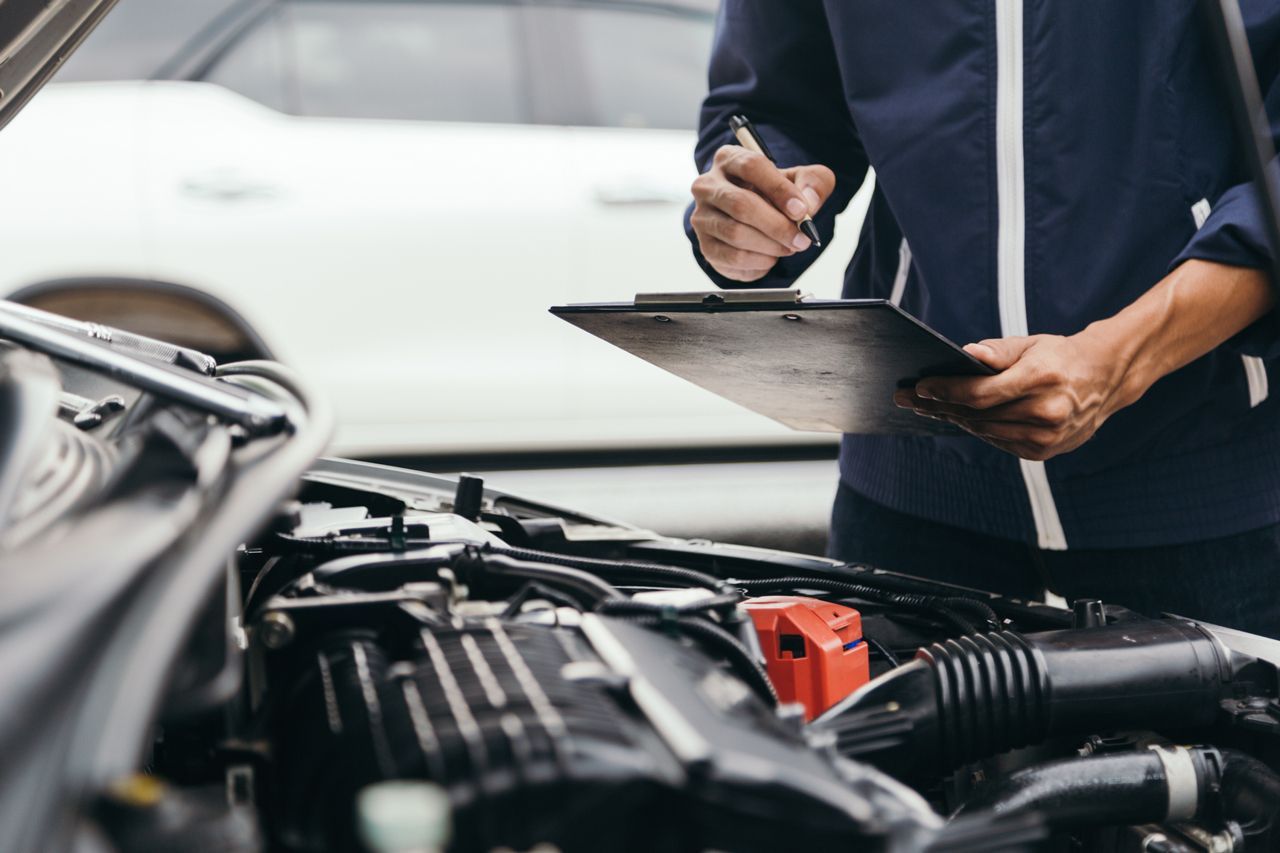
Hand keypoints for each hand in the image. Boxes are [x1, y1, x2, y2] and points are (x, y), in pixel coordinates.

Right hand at [690, 144, 834, 281]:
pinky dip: (759, 262)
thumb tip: (808, 204)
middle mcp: (708, 186)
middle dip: (777, 226)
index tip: (801, 210)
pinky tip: (771, 257)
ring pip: (736, 234)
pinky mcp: (705, 245)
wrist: (755, 219)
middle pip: (741, 204)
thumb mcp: (801, 180)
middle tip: (801, 239)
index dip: (779, 190)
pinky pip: (732, 258)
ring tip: (789, 247)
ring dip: (770, 246)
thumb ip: (813, 183)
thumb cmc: (776, 194)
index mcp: (729, 159)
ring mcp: (702, 217)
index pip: (752, 167)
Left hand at [893, 331, 1132, 460]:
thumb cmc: (1060, 356)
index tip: (920, 386)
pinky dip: (976, 429)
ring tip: (925, 407)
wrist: (1106, 379)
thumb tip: (967, 354)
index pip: (982, 393)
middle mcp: (1047, 412)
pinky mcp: (1043, 452)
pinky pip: (998, 441)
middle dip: (939, 405)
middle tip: (907, 398)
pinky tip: (956, 418)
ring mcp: (1047, 437)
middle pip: (978, 415)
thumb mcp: (1032, 344)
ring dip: (952, 419)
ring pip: (985, 431)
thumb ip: (999, 351)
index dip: (947, 391)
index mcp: (1042, 379)